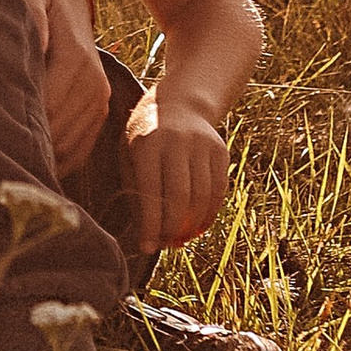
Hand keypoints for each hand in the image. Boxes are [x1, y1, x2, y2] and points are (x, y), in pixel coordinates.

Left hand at [10, 0, 110, 174]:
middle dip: (26, 144)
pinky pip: (78, 152)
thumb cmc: (38, 0)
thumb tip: (32, 42)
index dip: (18, 121)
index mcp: (76, 58)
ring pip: (68, 149)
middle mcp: (95, 84)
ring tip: (4, 156)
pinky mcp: (99, 114)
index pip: (48, 105)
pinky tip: (27, 156)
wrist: (69, 2)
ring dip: (40, 157)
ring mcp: (100, 102)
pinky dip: (54, 161)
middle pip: (58, 133)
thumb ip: (28, 12)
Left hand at [122, 91, 229, 255]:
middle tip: (166, 245)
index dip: (150, 224)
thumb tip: (146, 239)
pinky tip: (197, 227)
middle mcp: (176, 141)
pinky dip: (209, 215)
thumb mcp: (130, 154)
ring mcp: (202, 145)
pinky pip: (218, 191)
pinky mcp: (221, 151)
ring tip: (181, 239)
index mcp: (147, 142)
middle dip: (173, 228)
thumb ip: (136, 191)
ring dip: (192, 226)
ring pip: (202, 197)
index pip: (150, 192)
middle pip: (179, 198)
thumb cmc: (146, 137)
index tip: (146, 247)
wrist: (179, 103)